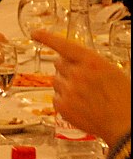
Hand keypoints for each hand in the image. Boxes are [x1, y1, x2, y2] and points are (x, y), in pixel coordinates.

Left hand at [31, 30, 131, 146]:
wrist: (124, 125)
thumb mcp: (111, 72)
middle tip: (81, 80)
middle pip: (58, 63)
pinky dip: (65, 100)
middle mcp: (77, 73)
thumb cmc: (123, 99)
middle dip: (67, 69)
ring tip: (84, 96)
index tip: (35, 33)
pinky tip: (80, 106)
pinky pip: (56, 97)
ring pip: (56, 80)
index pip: (64, 45)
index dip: (47, 38)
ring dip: (65, 84)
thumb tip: (76, 62)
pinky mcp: (61, 106)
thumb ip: (90, 64)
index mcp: (92, 61)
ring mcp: (68, 90)